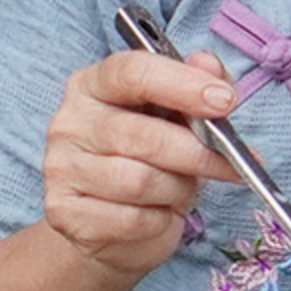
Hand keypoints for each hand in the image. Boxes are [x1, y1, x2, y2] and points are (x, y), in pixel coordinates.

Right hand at [39, 47, 245, 279]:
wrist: (110, 227)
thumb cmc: (147, 163)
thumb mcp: (176, 119)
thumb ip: (194, 85)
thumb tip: (208, 64)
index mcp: (93, 85)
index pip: (132, 72)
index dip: (183, 84)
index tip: (225, 101)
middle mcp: (70, 122)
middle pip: (143, 135)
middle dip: (196, 153)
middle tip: (229, 163)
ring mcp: (62, 169)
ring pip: (140, 181)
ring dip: (177, 189)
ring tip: (182, 188)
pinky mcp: (66, 214)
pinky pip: (133, 219)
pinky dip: (160, 220)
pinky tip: (158, 213)